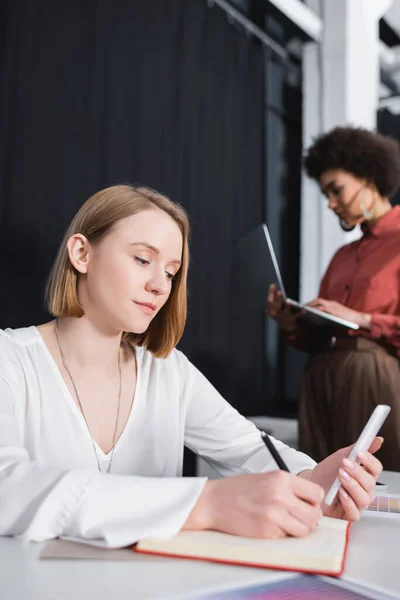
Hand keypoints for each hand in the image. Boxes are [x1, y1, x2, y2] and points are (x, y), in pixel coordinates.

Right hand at [183, 470, 323, 538]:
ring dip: (297, 529)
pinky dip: (282, 535)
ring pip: (305, 529)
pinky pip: (288, 537)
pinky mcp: (267, 530)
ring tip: (283, 523)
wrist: (214, 501)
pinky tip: (269, 526)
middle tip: (297, 518)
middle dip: (309, 519)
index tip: (307, 506)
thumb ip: (290, 488)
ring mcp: (274, 514)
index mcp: (282, 478)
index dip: (315, 502)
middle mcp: (281, 495)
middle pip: (315, 515)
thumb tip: (313, 503)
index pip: (317, 493)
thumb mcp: (267, 479)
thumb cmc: (239, 490)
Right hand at [266, 284, 302, 332]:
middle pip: (277, 305)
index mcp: (270, 309)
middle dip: (278, 299)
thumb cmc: (280, 312)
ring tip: (288, 301)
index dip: (270, 292)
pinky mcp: (292, 319)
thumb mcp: (274, 305)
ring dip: (287, 306)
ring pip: (285, 311)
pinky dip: (300, 312)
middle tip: (279, 292)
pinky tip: (304, 309)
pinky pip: (296, 315)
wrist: (285, 325)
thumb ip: (274, 297)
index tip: (273, 285)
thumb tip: (273, 285)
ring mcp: (284, 317)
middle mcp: (276, 313)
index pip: (269, 300)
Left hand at [299, 437, 382, 520]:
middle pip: (371, 483)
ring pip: (364, 498)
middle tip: (345, 463)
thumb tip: (378, 439)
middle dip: (358, 472)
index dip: (370, 461)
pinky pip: (355, 513)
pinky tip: (340, 493)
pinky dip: (348, 502)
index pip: (376, 469)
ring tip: (340, 476)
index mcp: (365, 475)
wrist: (311, 484)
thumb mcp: (341, 456)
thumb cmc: (327, 472)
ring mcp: (358, 504)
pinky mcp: (349, 515)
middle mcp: (365, 490)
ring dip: (352, 485)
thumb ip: (358, 449)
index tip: (360, 453)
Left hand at [307, 298, 370, 329]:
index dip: (313, 303)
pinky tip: (309, 313)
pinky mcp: (333, 309)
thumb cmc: (350, 321)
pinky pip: (321, 308)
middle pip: (318, 300)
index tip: (306, 307)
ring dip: (310, 305)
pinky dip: (314, 309)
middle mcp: (332, 303)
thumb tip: (322, 321)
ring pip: (318, 302)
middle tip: (301, 308)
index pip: (320, 301)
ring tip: (303, 310)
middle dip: (309, 303)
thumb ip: (331, 317)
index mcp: (333, 304)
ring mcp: (332, 305)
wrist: (359, 319)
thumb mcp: (339, 317)